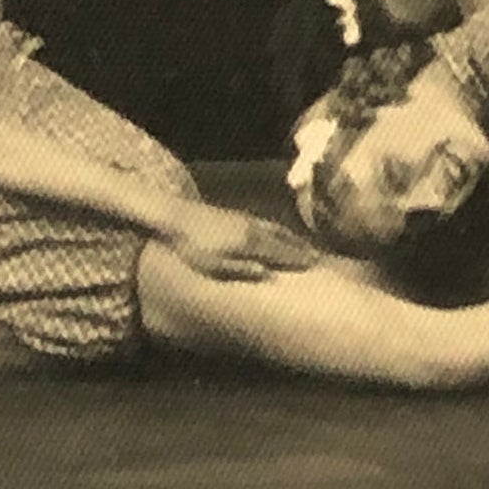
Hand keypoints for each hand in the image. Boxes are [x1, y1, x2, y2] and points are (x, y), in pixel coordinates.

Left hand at [165, 203, 316, 281]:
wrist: (172, 216)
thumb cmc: (190, 248)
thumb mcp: (212, 265)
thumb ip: (241, 269)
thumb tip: (267, 274)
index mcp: (249, 242)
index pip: (281, 250)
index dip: (298, 257)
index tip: (316, 263)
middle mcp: (251, 228)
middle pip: (282, 237)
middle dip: (299, 246)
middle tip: (316, 255)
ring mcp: (243, 218)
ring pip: (273, 228)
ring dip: (290, 237)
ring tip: (301, 243)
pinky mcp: (234, 214)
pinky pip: (264, 223)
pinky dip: (275, 229)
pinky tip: (272, 232)